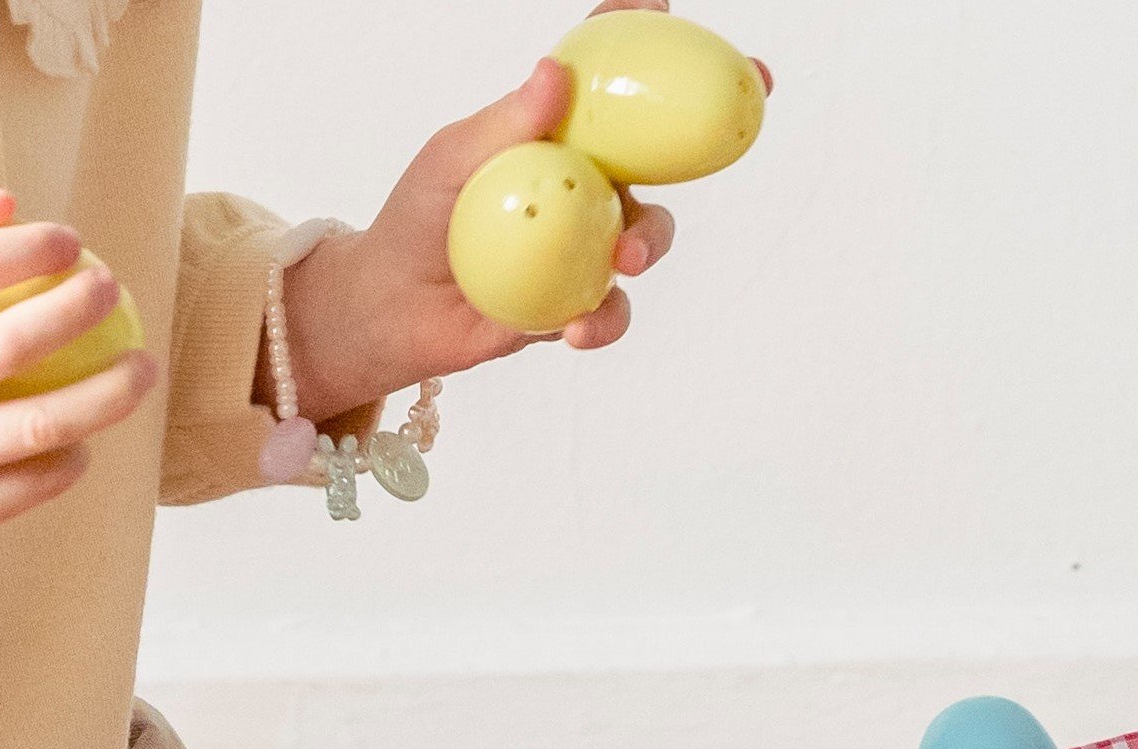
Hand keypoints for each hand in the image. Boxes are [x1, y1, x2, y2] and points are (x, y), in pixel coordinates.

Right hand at [0, 168, 159, 594]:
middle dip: (75, 312)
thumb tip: (6, 203)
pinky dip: (72, 460)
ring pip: (33, 428)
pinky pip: (31, 486)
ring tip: (144, 367)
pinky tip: (92, 434)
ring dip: (107, 397)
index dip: (30, 247)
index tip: (72, 241)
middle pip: (5, 348)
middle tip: (113, 291)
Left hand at [274, 0, 774, 422]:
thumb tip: (556, 74)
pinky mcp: (579, 302)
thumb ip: (505, 122)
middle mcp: (585, 184)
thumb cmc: (418, 218)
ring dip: (651, 243)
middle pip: (660, 154)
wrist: (395, 308)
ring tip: (627, 258)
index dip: (646, 46)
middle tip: (742, 118)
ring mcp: (588, 243)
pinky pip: (613, 310)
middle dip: (707, 135)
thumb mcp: (452, 159)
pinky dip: (603, 320)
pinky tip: (576, 328)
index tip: (668, 9)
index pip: (608, 84)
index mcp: (558, 135)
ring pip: (650, 234)